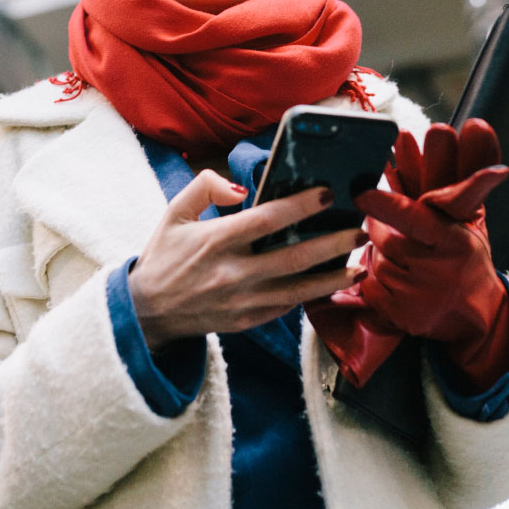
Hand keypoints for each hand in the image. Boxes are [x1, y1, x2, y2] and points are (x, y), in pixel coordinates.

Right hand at [128, 171, 365, 349]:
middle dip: (332, 244)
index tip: (327, 193)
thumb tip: (240, 188)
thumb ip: (204, 186)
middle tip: (360, 230)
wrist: (147, 312)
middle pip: (294, 258)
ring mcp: (242, 301)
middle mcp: (233, 273)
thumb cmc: (164, 256)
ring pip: (299, 290)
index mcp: (215, 240)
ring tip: (361, 263)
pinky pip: (287, 307)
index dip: (300, 206)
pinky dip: (312, 295)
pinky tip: (334, 282)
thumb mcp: (173, 212)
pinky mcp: (247, 322)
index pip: (266, 220)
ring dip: (333, 276)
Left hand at [356, 120, 508, 390]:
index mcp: (454, 240)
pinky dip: (376, 279)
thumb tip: (478, 126)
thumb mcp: (468, 217)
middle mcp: (438, 270)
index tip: (361, 192)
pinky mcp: (401, 317)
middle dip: (383, 226)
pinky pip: (371, 287)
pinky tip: (395, 278)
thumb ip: (464, 176)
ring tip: (403, 255)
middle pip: (386, 237)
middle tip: (388, 219)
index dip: (386, 204)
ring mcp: (418, 297)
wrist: (473, 313)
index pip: (413, 218)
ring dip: (381, 252)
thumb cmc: (463, 254)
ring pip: (377, 260)